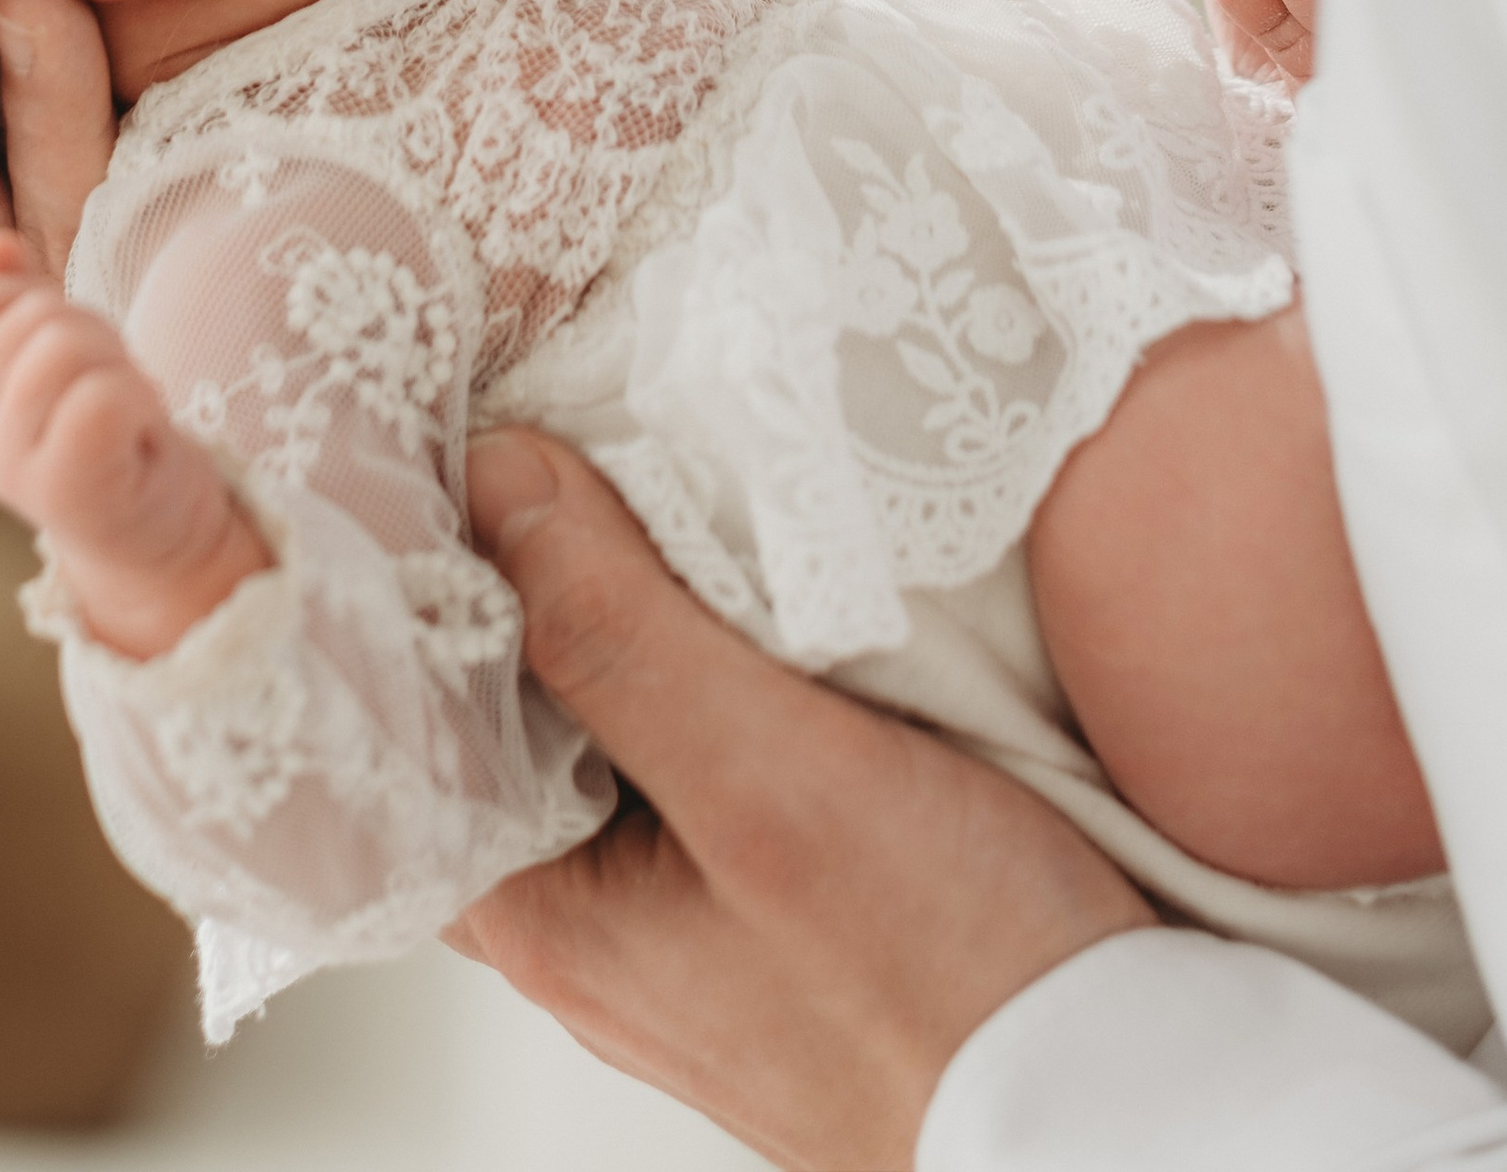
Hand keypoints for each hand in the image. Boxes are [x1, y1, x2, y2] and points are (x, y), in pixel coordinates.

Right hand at [0, 232, 269, 655]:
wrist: (152, 530)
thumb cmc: (100, 429)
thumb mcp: (49, 352)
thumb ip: (15, 299)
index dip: (40, 304)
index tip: (67, 355)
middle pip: (34, 315)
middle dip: (91, 335)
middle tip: (106, 389)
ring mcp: (5, 464)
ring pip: (66, 345)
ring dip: (118, 366)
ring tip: (121, 411)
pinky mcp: (63, 485)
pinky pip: (104, 394)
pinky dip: (139, 400)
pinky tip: (137, 436)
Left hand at [450, 433, 1151, 1171]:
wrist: (1112, 1096)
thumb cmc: (948, 987)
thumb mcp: (769, 781)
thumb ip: (618, 637)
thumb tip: (497, 481)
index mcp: (541, 915)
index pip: (395, 725)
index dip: (395, 582)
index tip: (417, 438)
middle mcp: (589, 912)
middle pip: (494, 702)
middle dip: (504, 562)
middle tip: (519, 411)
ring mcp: (679, 894)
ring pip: (596, 705)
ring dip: (611, 588)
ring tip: (617, 452)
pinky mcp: (768, 868)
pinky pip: (689, 728)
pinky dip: (695, 636)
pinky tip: (727, 561)